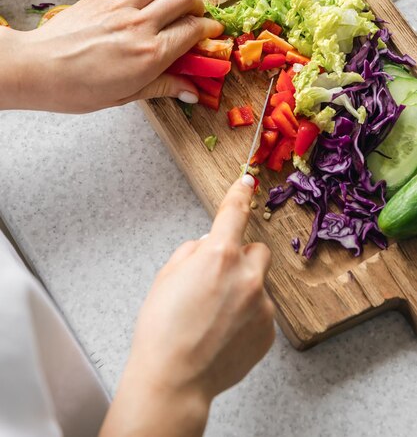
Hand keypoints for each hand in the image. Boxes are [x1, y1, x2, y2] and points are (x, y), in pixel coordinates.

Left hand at [0, 0, 221, 112]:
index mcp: (150, 55)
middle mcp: (140, 25)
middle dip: (198, 5)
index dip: (208, 29)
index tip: (213, 32)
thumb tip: (193, 93)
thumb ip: (164, 87)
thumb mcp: (127, 95)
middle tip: (197, 14)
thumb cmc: (80, 90)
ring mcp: (120, 6)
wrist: (39, 69)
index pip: (192, 31)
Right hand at [100, 176, 274, 436]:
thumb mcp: (167, 276)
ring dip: (243, 289)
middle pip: (257, 250)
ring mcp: (262, 305)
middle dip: (241, 257)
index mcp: (219, 255)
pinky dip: (247, 315)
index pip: (234, 213)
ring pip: (258, 283)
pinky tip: (223, 332)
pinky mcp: (268, 331)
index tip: (247, 183)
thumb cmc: (162, 329)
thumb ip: (193, 252)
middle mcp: (247, 276)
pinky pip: (261, 311)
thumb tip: (208, 246)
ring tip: (215, 316)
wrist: (174, 379)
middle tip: (217, 278)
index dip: (240, 194)